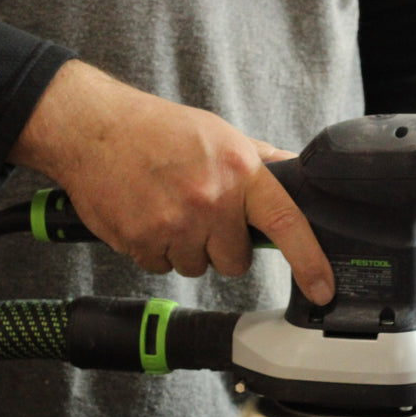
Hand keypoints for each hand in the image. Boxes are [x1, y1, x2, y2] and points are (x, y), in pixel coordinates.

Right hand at [10, 60, 334, 305]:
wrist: (92, 129)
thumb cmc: (156, 129)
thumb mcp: (218, 134)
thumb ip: (259, 162)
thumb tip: (298, 176)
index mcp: (238, 171)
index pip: (286, 223)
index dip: (310, 261)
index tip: (323, 288)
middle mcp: (211, 200)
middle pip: (234, 260)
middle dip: (220, 245)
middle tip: (198, 213)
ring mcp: (175, 224)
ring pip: (196, 266)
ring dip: (183, 247)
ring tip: (166, 208)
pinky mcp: (142, 242)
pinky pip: (161, 266)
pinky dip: (153, 249)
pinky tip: (144, 215)